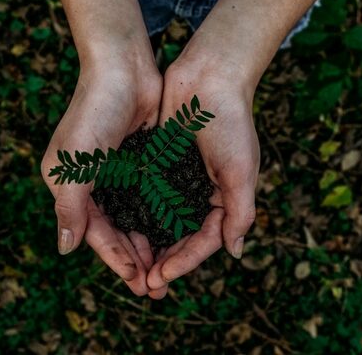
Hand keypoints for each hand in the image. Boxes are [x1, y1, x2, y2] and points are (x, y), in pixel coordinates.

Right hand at [41, 60, 164, 295]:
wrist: (123, 67)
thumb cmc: (94, 112)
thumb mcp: (75, 164)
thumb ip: (70, 208)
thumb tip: (65, 249)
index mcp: (70, 186)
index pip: (94, 233)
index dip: (115, 259)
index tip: (137, 282)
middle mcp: (92, 183)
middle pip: (115, 231)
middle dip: (135, 259)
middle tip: (156, 287)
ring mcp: (117, 173)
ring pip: (134, 219)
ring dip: (149, 243)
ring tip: (167, 269)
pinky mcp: (140, 162)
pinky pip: (150, 198)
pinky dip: (159, 218)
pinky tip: (175, 235)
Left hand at [147, 56, 258, 296]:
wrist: (209, 76)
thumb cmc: (231, 122)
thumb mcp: (241, 170)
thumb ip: (240, 212)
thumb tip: (235, 252)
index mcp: (223, 199)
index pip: (203, 241)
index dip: (183, 262)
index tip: (161, 277)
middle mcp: (200, 193)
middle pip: (180, 237)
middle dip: (163, 261)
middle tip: (143, 284)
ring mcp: (178, 179)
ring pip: (160, 221)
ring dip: (147, 244)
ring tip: (130, 267)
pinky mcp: (158, 163)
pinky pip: (146, 195)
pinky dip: (136, 214)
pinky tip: (120, 229)